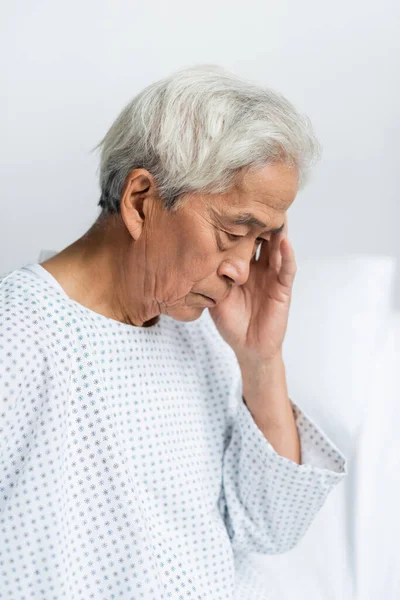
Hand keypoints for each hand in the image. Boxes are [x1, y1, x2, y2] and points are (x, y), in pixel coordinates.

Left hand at [208, 214, 295, 362]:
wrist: (246, 346)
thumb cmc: (231, 320)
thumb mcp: (215, 294)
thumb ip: (211, 274)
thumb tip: (194, 252)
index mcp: (242, 265)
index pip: (242, 238)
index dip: (238, 222)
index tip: (232, 201)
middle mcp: (259, 266)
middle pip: (262, 237)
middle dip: (259, 219)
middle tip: (257, 197)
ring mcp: (273, 275)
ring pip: (277, 247)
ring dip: (277, 230)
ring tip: (275, 211)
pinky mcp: (283, 288)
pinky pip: (286, 269)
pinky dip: (286, 255)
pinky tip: (284, 242)